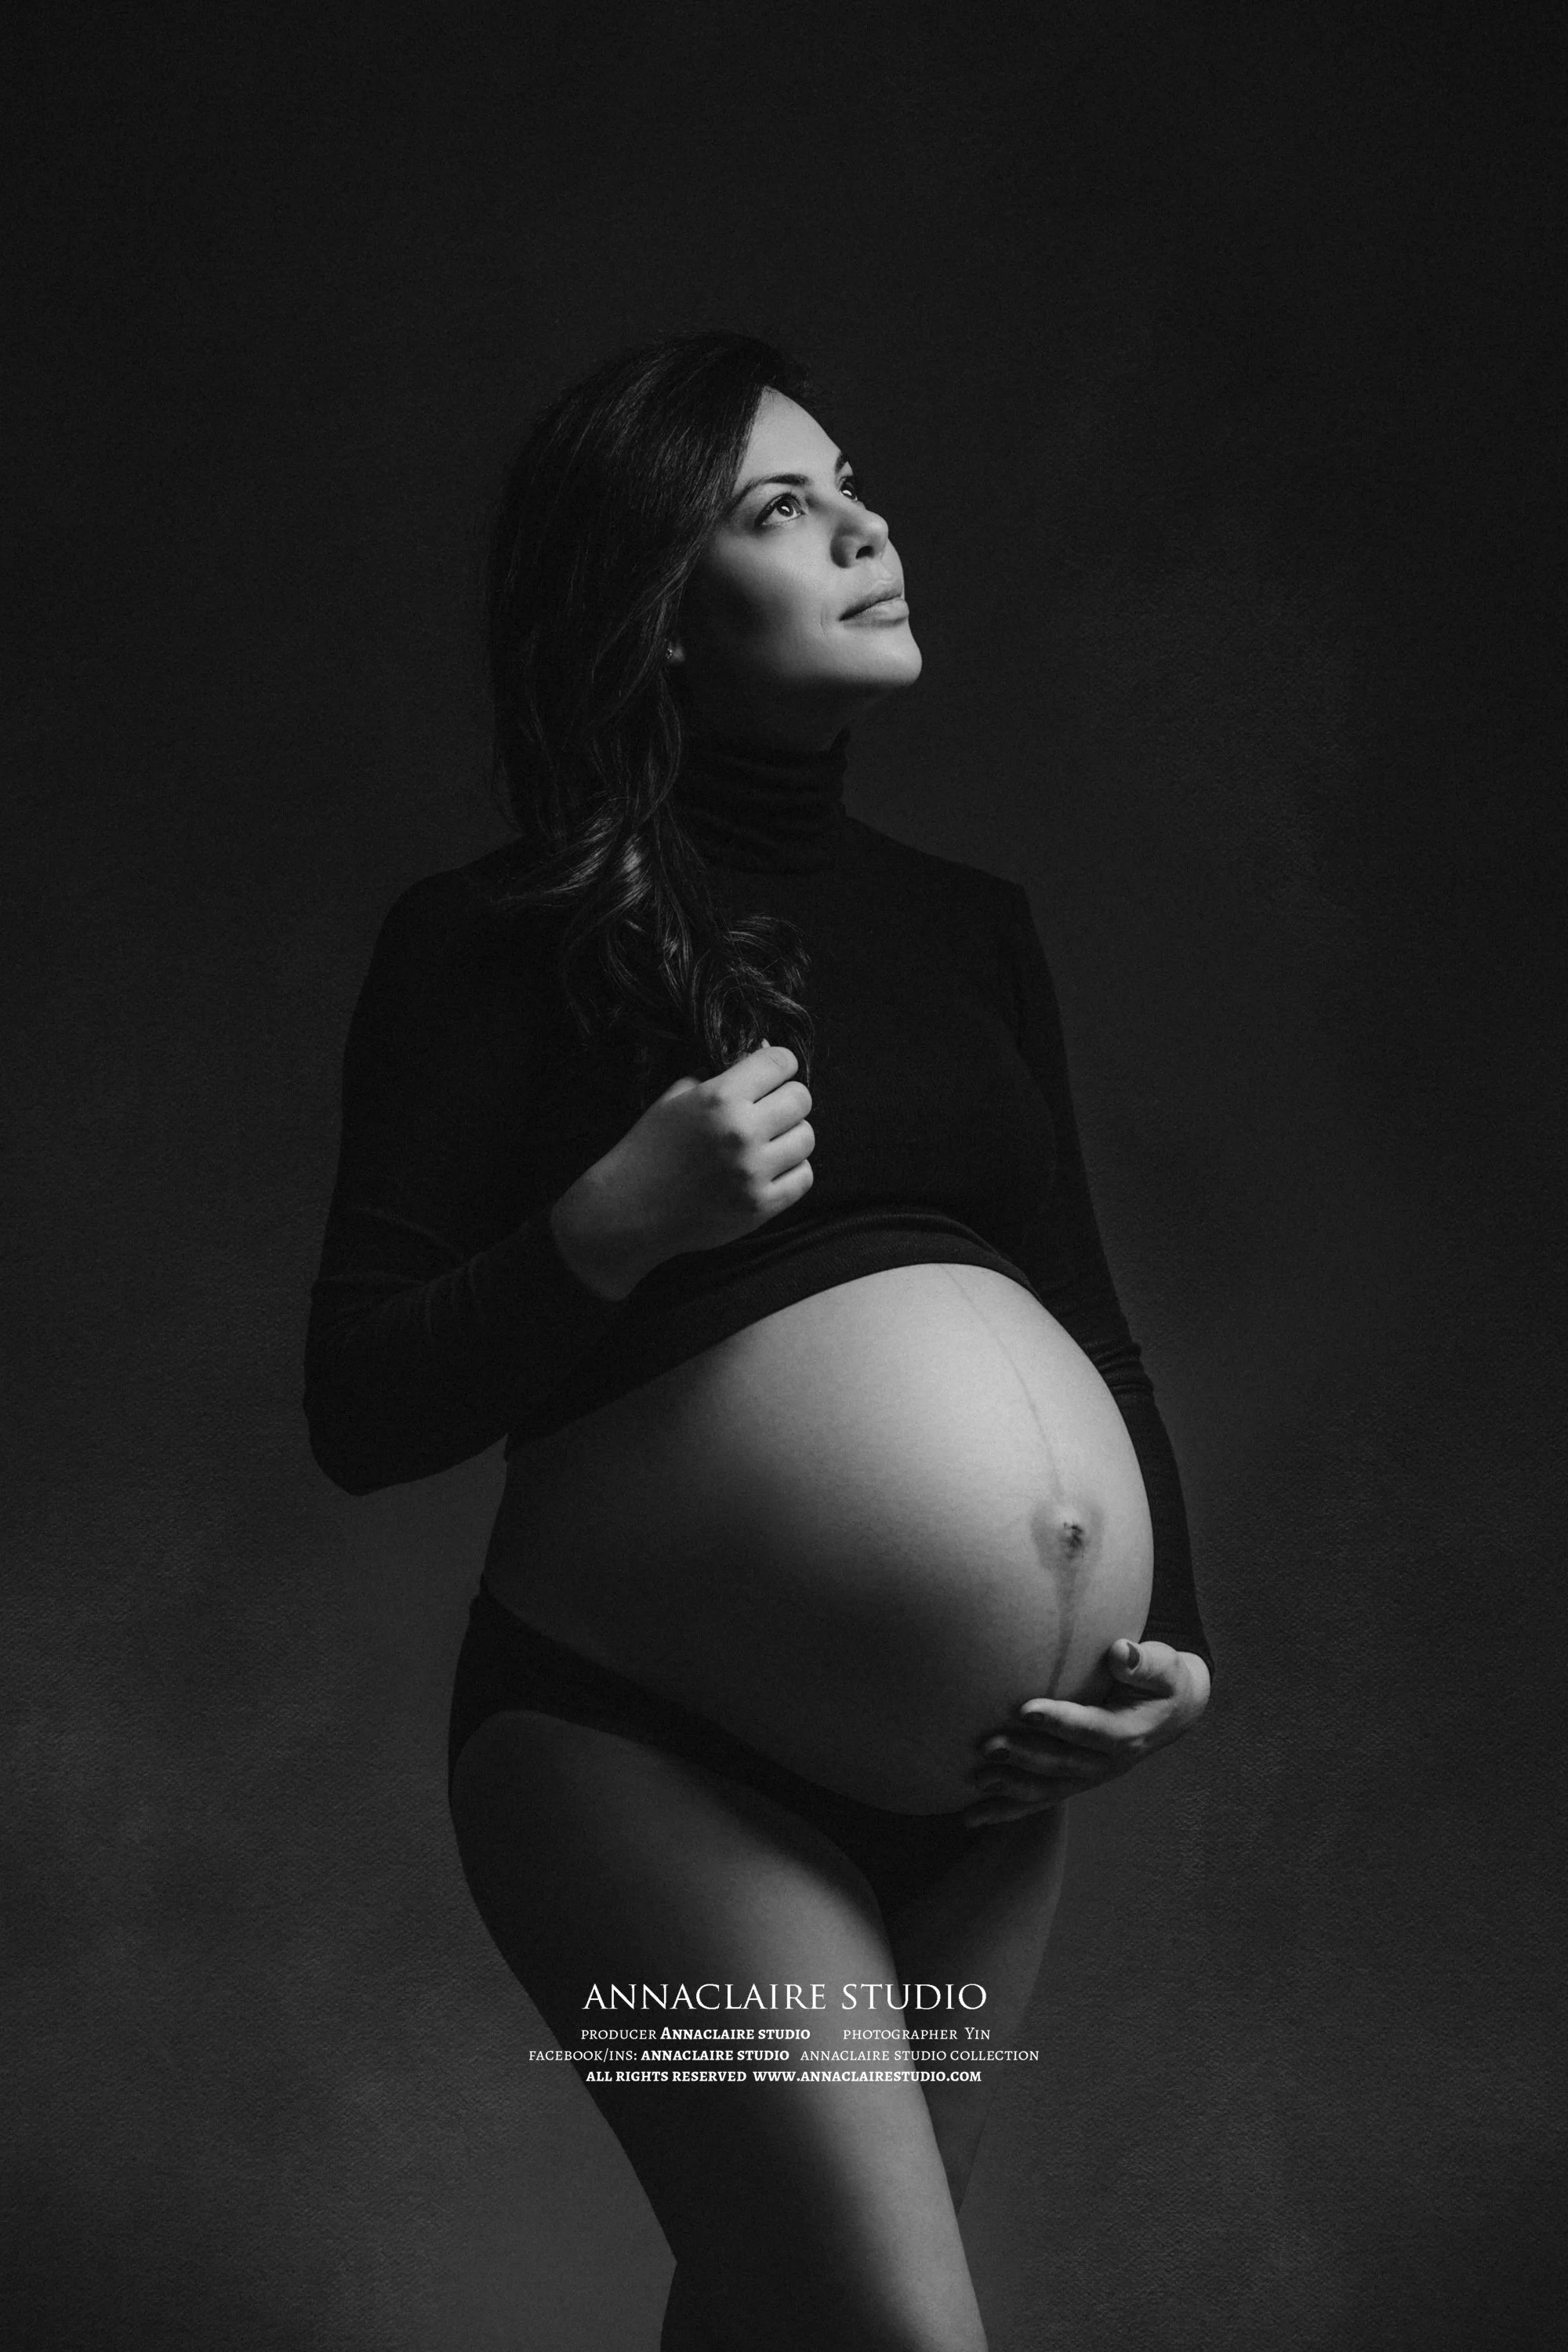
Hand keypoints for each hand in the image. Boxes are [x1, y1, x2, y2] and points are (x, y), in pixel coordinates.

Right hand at [550, 1042, 813, 1299]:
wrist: (630, 1210)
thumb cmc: (650, 1148)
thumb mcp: (676, 1097)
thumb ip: (720, 1073)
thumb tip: (764, 1050)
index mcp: (720, 1097)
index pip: (781, 1062)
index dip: (779, 1065)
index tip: (771, 1076)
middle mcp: (742, 1132)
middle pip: (801, 1099)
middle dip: (787, 1099)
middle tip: (769, 1111)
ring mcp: (754, 1172)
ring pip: (807, 1137)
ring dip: (791, 1136)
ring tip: (768, 1142)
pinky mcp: (761, 1206)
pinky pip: (804, 1176)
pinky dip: (791, 1170)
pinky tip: (769, 1169)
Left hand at [963, 1639, 1211, 1826]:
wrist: (1174, 1712)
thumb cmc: (1163, 1680)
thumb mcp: (1163, 1666)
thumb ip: (1143, 1662)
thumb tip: (1120, 1652)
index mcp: (1128, 1734)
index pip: (1091, 1730)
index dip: (1060, 1722)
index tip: (1025, 1710)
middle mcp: (1109, 1763)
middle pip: (1063, 1763)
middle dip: (1024, 1756)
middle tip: (988, 1746)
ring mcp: (1092, 1777)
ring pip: (1049, 1788)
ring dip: (1012, 1786)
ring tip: (977, 1781)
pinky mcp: (1077, 1781)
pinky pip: (1041, 1799)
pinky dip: (1007, 1810)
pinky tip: (974, 1817)